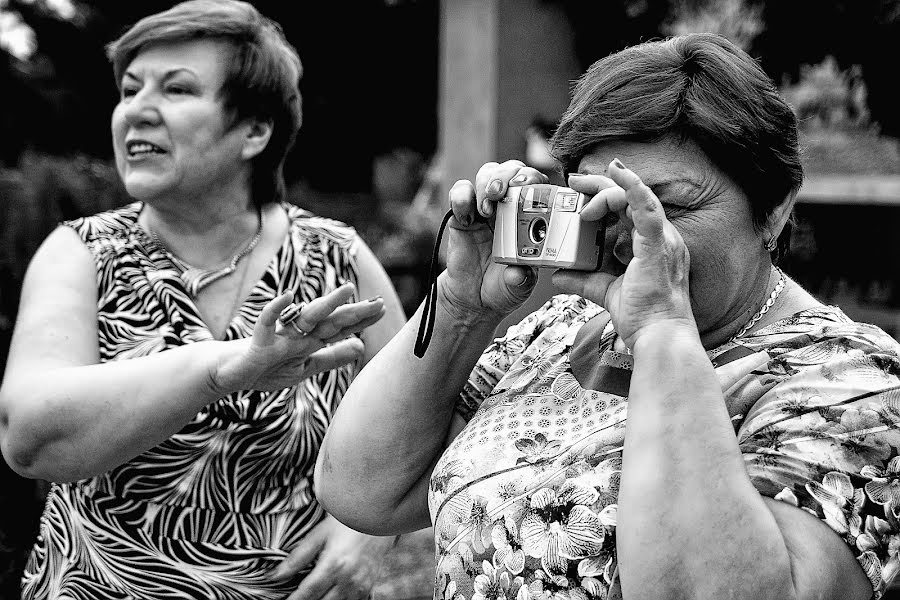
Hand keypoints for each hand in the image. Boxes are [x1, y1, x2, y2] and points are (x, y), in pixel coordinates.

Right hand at [211, 282, 385, 393]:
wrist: (227, 374)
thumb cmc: (266, 367)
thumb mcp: (305, 367)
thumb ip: (331, 357)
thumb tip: (361, 346)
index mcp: (309, 341)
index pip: (339, 328)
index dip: (360, 319)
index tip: (383, 307)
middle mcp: (297, 335)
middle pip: (330, 321)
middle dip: (354, 312)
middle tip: (379, 302)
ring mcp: (279, 338)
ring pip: (305, 318)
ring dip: (326, 304)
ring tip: (347, 290)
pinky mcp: (258, 344)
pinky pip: (266, 324)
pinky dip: (274, 311)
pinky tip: (286, 297)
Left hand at [271, 514, 393, 599]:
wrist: (378, 517)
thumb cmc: (348, 522)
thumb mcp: (320, 534)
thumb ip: (297, 558)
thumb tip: (274, 575)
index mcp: (333, 565)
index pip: (307, 593)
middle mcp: (348, 579)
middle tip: (296, 597)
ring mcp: (360, 585)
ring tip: (312, 595)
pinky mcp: (368, 587)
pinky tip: (330, 595)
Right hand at [441, 160, 546, 321]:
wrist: (474, 298)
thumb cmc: (504, 287)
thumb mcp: (519, 288)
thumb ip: (521, 281)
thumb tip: (517, 273)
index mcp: (530, 217)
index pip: (536, 185)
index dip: (534, 180)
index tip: (531, 188)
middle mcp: (509, 206)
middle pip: (512, 170)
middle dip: (509, 174)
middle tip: (504, 192)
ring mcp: (484, 208)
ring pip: (488, 173)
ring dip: (488, 182)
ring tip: (487, 206)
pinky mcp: (461, 215)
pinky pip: (460, 193)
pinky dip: (462, 197)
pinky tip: (467, 218)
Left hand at [552, 158, 695, 348]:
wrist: (658, 336)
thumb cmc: (643, 317)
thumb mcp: (605, 291)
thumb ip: (583, 280)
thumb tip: (558, 275)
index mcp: (652, 244)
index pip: (628, 209)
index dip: (604, 196)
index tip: (579, 193)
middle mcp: (660, 237)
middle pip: (629, 198)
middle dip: (599, 184)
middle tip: (572, 180)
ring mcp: (661, 239)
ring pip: (633, 197)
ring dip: (604, 187)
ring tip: (578, 185)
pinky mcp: (657, 245)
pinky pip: (646, 207)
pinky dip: (631, 187)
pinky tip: (617, 173)